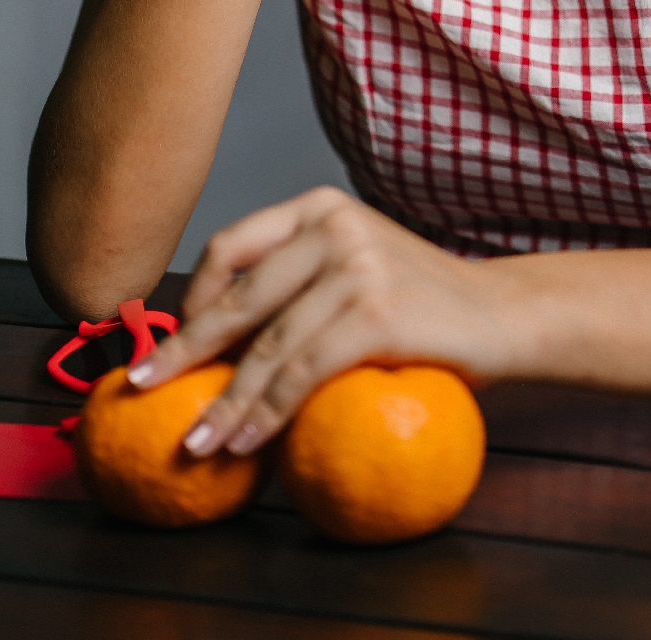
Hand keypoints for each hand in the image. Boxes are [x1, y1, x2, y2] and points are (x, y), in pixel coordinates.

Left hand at [127, 189, 523, 455]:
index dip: (192, 298)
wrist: (503, 314)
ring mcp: (357, 266)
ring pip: (266, 345)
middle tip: (147, 389)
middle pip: (238, 297)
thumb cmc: (423, 301)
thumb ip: (299, 283)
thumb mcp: (356, 267)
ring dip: (224, 402)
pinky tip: (246, 443)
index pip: (232, 245)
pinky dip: (266, 414)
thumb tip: (218, 342)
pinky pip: (302, 373)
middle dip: (185, 352)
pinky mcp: (376, 313)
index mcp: (321, 206)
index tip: (169, 342)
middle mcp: (335, 226)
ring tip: (198, 441)